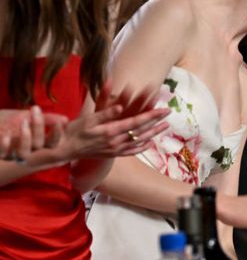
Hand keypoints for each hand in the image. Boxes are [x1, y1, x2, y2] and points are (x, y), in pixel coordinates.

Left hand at [0, 107, 68, 160]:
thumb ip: (47, 119)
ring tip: (23, 121)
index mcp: (39, 144)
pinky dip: (5, 145)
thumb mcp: (29, 117)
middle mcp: (29, 152)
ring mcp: (14, 155)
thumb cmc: (11, 121)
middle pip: (39, 145)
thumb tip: (66, 120)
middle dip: (39, 128)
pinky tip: (6, 136)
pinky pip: (5, 155)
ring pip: (24, 153)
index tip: (58, 122)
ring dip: (25, 138)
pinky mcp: (2, 156)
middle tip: (35, 111)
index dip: (57, 135)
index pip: (53, 144)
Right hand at [53, 84, 169, 161]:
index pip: (136, 122)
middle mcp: (116, 142)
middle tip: (169, 113)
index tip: (163, 109)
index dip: (151, 116)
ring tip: (166, 126)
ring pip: (140, 141)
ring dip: (154, 133)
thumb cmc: (73, 132)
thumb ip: (106, 113)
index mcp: (111, 131)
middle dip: (156, 121)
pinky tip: (149, 143)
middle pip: (141, 131)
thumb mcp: (88, 119)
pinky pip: (131, 151)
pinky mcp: (112, 154)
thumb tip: (121, 106)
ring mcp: (115, 149)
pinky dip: (142, 146)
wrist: (64, 151)